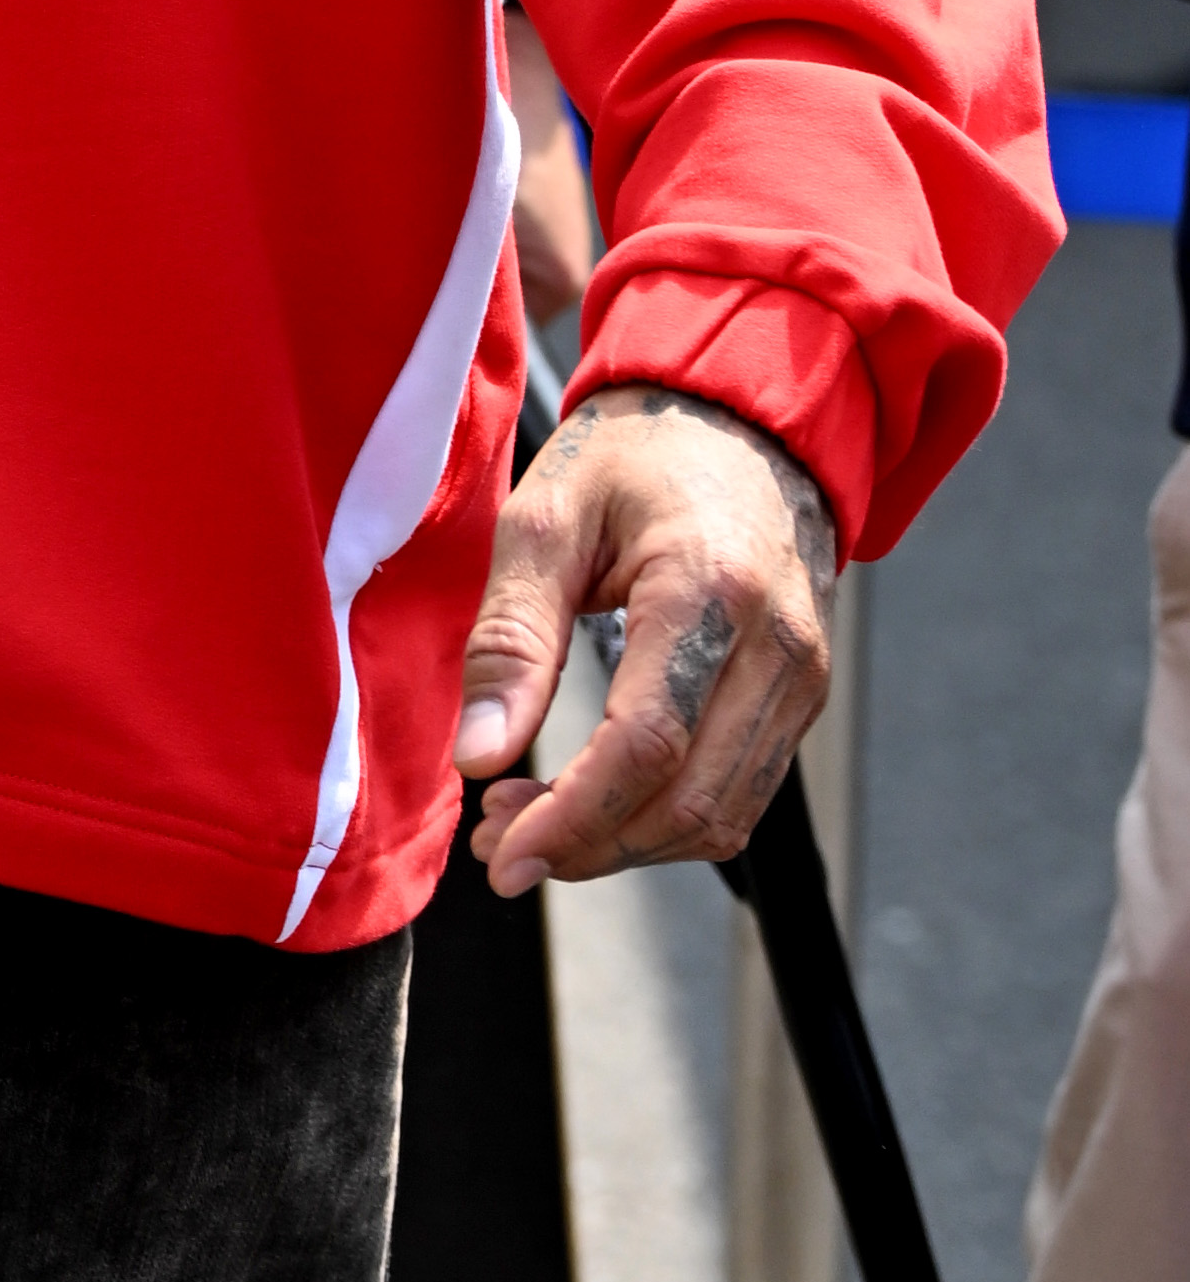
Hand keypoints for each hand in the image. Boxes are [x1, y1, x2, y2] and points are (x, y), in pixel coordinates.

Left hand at [457, 380, 836, 892]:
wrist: (741, 425)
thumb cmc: (634, 459)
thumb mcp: (545, 522)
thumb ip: (511, 639)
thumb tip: (479, 756)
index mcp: (709, 590)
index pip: (647, 744)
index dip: (573, 818)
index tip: (505, 856)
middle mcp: (777, 645)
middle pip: (688, 800)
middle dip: (587, 844)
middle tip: (498, 840)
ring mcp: (802, 677)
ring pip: (719, 817)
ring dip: (621, 843)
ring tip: (530, 817)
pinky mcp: (800, 698)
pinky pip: (738, 794)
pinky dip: (661, 819)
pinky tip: (590, 798)